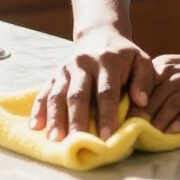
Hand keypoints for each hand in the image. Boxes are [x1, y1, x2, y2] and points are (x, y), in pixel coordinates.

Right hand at [29, 25, 154, 141]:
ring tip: (54, 140)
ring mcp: (66, 68)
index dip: (107, 115)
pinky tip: (35, 126)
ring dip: (56, 118)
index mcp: (108, 60)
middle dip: (78, 121)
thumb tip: (142, 103)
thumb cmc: (125, 57)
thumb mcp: (141, 61)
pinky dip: (39, 109)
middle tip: (77, 143)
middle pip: (79, 95)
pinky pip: (44, 91)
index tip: (107, 138)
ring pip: (59, 94)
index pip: (107, 91)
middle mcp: (84, 62)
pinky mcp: (55, 73)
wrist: (101, 36)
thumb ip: (144, 81)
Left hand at [133, 45, 179, 133]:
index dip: (132, 103)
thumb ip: (154, 80)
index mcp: (165, 67)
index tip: (121, 119)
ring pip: (173, 103)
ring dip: (161, 120)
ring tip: (151, 135)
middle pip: (156, 96)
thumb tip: (129, 104)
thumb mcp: (172, 67)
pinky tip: (174, 132)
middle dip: (143, 115)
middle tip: (130, 132)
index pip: (144, 85)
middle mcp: (178, 75)